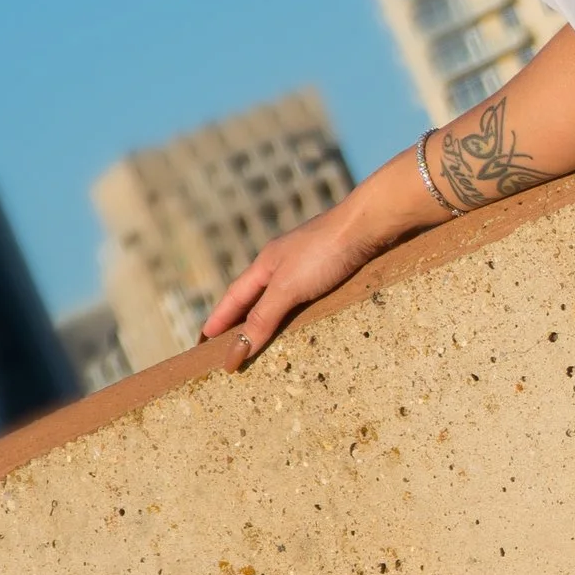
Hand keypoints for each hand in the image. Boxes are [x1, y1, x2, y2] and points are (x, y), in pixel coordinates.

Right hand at [202, 198, 389, 367]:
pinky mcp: (333, 269)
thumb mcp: (288, 288)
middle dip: (240, 320)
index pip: (234, 298)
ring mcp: (309, 265)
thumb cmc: (325, 252)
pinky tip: (304, 321)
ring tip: (261, 338)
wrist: (370, 224)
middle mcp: (283, 263)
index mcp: (265, 264)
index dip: (219, 320)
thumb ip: (263, 317)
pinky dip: (297, 312)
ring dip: (269, 317)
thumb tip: (236, 350)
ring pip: (281, 297)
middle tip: (227, 343)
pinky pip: (307, 297)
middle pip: (255, 297)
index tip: (203, 339)